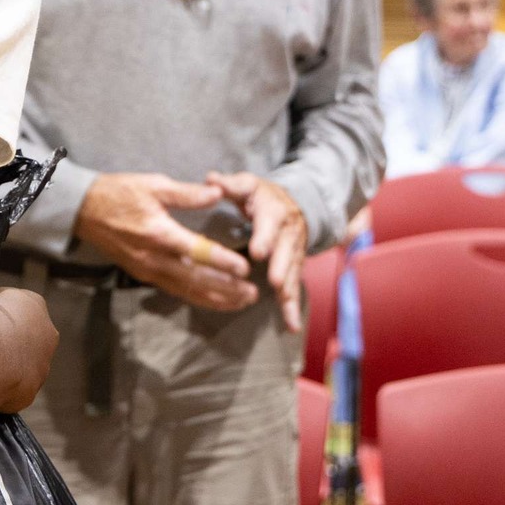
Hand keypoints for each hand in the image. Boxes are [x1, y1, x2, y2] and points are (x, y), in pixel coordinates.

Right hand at [0, 282, 56, 412]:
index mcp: (34, 305)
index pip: (15, 309)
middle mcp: (47, 334)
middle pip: (24, 336)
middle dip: (6, 340)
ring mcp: (42, 366)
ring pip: (22, 365)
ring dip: (6, 366)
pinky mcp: (31, 392)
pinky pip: (13, 388)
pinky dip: (0, 388)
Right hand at [72, 172, 258, 311]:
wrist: (83, 210)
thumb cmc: (119, 192)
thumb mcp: (153, 184)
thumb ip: (187, 193)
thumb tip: (218, 193)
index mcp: (159, 233)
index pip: (197, 252)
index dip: (222, 261)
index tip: (245, 268)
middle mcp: (154, 258)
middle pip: (196, 279)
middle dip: (226, 289)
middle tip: (253, 293)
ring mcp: (148, 270)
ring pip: (187, 290)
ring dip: (216, 298)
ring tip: (241, 301)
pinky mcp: (144, 275)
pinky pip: (176, 290)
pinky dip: (198, 297)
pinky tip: (215, 299)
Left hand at [205, 171, 308, 333]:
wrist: (293, 204)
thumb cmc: (261, 196)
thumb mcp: (246, 185)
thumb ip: (229, 184)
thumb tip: (210, 179)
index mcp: (273, 212)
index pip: (269, 225)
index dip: (264, 238)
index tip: (257, 252)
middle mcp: (288, 233)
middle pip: (286, 251)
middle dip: (281, 267)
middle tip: (275, 282)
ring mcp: (294, 251)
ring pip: (293, 272)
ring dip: (290, 291)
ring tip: (287, 310)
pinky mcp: (294, 266)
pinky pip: (295, 285)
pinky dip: (293, 305)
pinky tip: (291, 325)